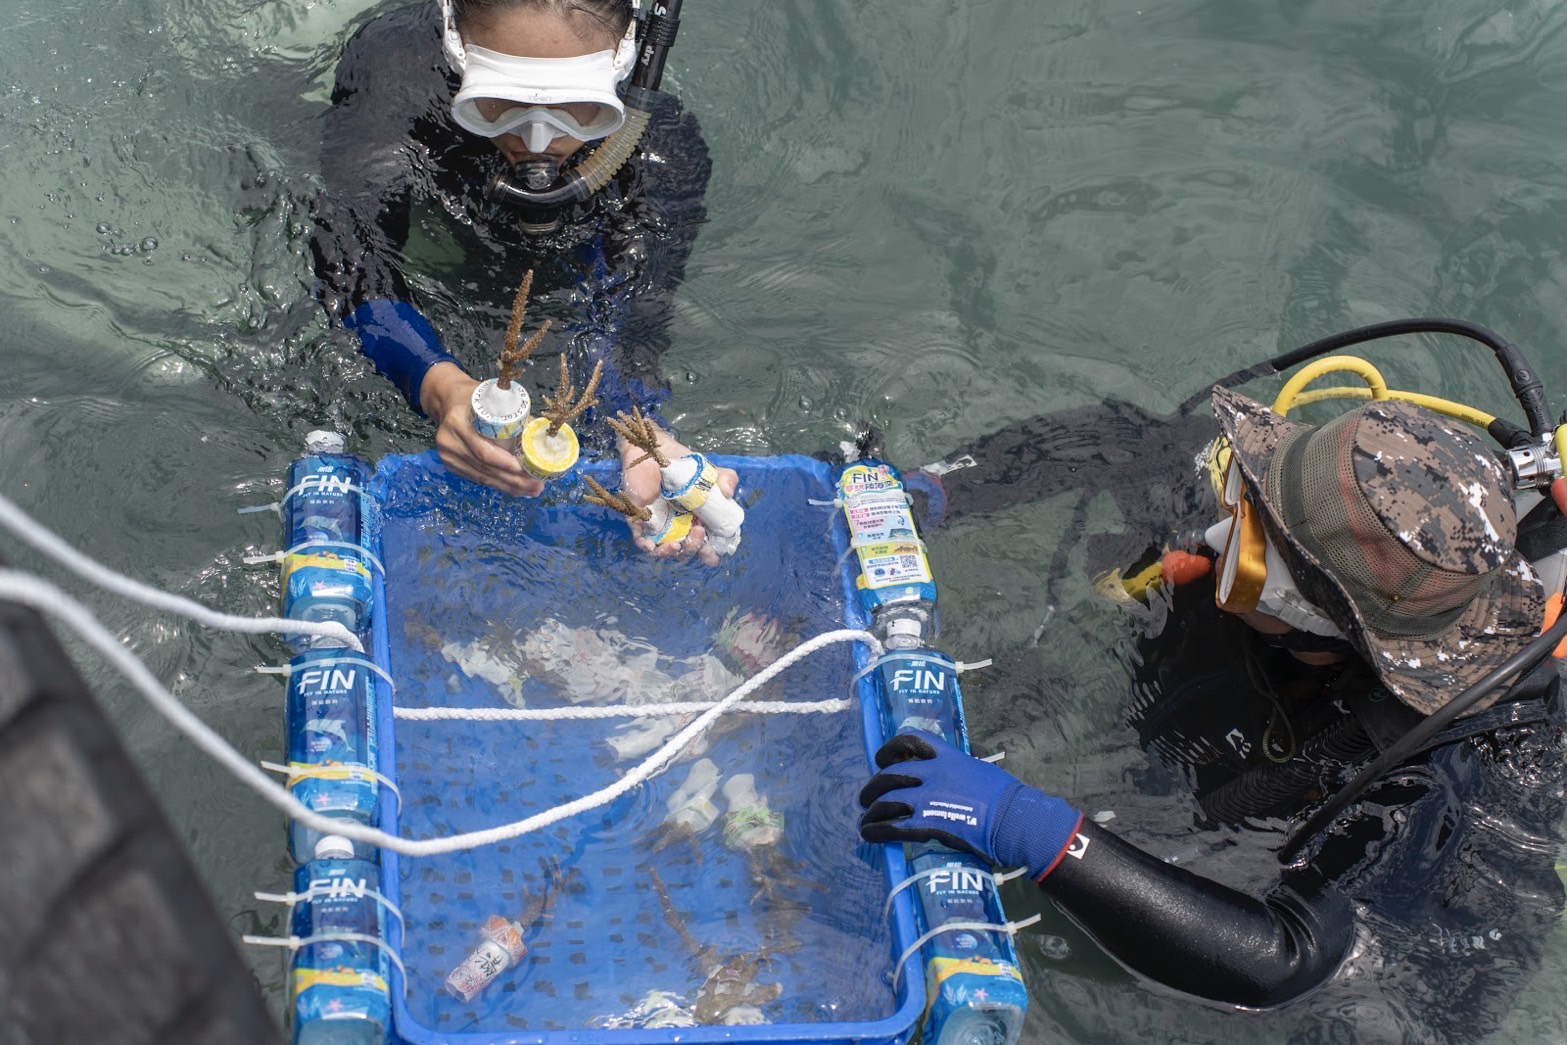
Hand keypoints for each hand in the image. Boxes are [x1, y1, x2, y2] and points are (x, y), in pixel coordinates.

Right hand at [419, 363, 544, 496]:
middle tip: (536, 486)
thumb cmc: (476, 398)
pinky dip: (497, 484)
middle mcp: (449, 441)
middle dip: (513, 480)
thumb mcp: (495, 399)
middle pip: (485, 467)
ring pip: (481, 477)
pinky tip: (514, 489)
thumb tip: (543, 437)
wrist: (448, 401)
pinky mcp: (450, 464)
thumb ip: (516, 417)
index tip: (526, 470)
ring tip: (530, 490)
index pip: (484, 451)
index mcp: (459, 422)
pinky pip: (476, 478)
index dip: (505, 463)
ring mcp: (447, 455)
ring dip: (508, 486)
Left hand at [619, 430, 738, 566]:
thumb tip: (728, 493)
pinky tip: (650, 545)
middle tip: (698, 532)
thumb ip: (725, 478)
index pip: (706, 545)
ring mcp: (659, 526)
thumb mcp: (708, 471)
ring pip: (664, 549)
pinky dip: (646, 545)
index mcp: (698, 521)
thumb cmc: (683, 465)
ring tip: (676, 545)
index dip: (710, 554)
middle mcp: (679, 527)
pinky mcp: (640, 521)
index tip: (712, 553)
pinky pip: (641, 539)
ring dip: (670, 552)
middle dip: (693, 548)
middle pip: (687, 550)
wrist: (654, 451)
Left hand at [858, 730, 1082, 879]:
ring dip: (871, 811)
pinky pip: (892, 826)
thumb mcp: (979, 772)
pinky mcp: (928, 823)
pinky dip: (876, 831)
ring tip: (865, 820)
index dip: (890, 749)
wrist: (1016, 820)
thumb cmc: (1007, 799)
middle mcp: (933, 772)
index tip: (882, 760)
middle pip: (890, 774)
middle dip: (873, 787)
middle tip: (866, 798)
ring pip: (885, 800)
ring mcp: (928, 797)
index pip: (910, 740)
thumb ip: (958, 772)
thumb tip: (949, 781)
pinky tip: (869, 835)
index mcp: (948, 755)